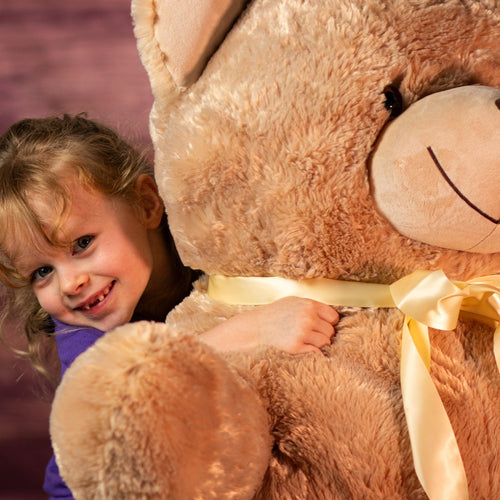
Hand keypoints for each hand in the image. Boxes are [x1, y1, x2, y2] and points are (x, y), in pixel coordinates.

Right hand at [200, 296, 338, 353]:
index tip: (323, 325)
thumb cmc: (277, 312)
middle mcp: (307, 317)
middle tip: (313, 334)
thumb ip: (313, 306)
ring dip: (319, 344)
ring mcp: (302, 332)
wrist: (257, 325)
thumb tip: (332, 318)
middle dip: (324, 334)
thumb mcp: (294, 301)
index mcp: (309, 305)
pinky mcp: (296, 346)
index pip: (333, 317)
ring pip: (325, 343)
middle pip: (330, 331)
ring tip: (308, 340)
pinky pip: (315, 351)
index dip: (329, 322)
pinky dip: (313, 351)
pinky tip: (304, 346)